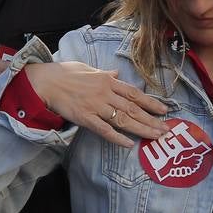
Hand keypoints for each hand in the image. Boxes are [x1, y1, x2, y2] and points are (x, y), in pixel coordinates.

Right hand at [24, 61, 167, 147]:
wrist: (46, 82)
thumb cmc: (65, 73)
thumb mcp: (88, 68)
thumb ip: (105, 74)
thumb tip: (116, 73)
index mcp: (107, 80)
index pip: (134, 93)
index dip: (150, 102)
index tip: (164, 110)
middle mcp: (105, 93)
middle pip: (133, 109)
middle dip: (151, 120)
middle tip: (166, 129)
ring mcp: (96, 106)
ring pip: (123, 119)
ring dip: (141, 129)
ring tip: (155, 136)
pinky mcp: (85, 118)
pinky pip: (104, 130)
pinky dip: (117, 137)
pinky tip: (128, 144)